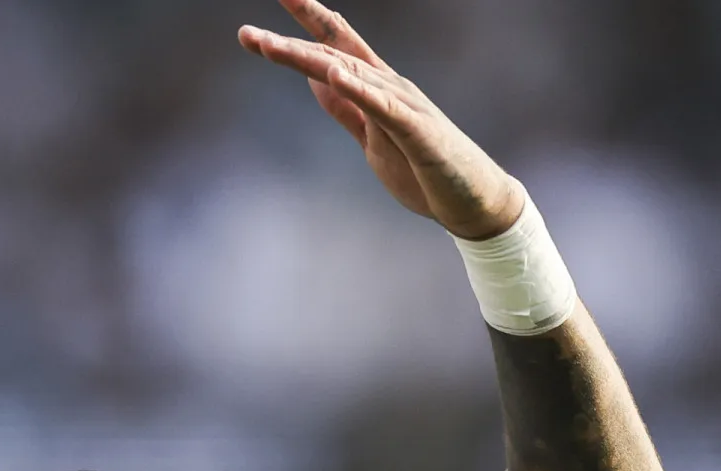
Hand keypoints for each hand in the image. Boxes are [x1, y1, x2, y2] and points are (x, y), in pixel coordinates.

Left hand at [238, 0, 522, 240]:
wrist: (475, 202)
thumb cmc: (424, 169)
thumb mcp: (371, 135)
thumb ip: (345, 107)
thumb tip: (316, 81)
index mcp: (377, 88)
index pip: (335, 48)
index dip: (304, 24)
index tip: (263, 16)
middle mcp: (390, 87)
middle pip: (333, 56)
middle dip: (290, 43)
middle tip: (245, 34)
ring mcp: (405, 108)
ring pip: (350, 75)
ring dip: (309, 61)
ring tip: (271, 48)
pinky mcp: (419, 133)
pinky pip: (384, 108)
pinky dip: (360, 90)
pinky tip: (335, 75)